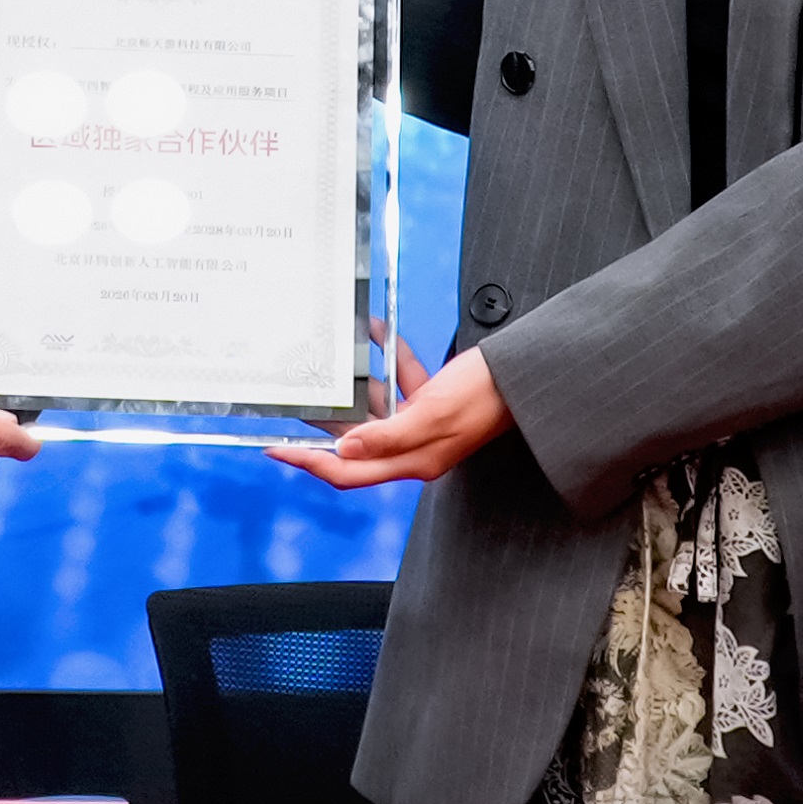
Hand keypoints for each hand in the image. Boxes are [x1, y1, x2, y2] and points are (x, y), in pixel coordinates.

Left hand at [281, 339, 508, 491]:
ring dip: (355, 384)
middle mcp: (414, 447)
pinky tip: (374, 331)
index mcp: (414, 460)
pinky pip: (400, 381)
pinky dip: (388, 358)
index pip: (348, 472)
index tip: (277, 449)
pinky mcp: (433, 402)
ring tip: (327, 363)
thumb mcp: (434, 413)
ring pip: (374, 409)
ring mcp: (423, 425)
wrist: (525, 373)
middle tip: (293, 400)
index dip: (310, 462)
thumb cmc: (486, 395)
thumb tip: (345, 449)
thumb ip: (388, 435)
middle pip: (355, 442)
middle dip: (323, 420)